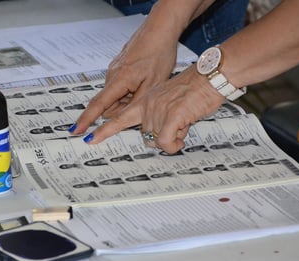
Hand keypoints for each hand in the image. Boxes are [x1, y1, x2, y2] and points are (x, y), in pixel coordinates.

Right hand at [70, 20, 178, 134]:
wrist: (160, 29)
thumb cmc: (158, 54)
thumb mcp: (152, 85)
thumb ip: (134, 103)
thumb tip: (118, 117)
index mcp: (119, 80)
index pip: (98, 105)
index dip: (86, 120)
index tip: (76, 130)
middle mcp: (112, 74)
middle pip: (109, 103)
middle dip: (122, 107)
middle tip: (142, 97)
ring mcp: (114, 69)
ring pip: (116, 95)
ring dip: (128, 98)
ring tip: (146, 85)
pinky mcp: (119, 66)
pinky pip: (120, 85)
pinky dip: (129, 88)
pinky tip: (143, 79)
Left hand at [81, 67, 225, 153]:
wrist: (210, 77)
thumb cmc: (194, 90)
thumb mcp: (170, 102)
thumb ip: (159, 117)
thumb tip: (158, 137)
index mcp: (145, 100)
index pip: (118, 118)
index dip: (103, 130)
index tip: (88, 138)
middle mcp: (147, 105)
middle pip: (146, 137)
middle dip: (163, 137)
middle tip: (179, 124)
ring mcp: (157, 109)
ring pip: (157, 141)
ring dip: (173, 138)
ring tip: (185, 120)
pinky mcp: (171, 115)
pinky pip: (166, 142)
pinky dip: (174, 144)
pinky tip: (183, 132)